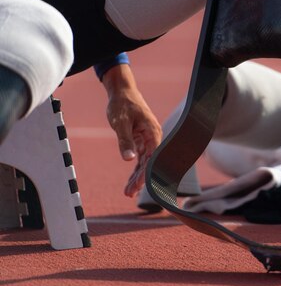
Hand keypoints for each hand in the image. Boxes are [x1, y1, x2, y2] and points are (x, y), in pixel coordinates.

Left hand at [102, 64, 161, 196]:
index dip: (146, 172)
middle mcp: (153, 137)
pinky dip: (135, 169)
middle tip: (129, 194)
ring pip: (145, 162)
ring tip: (128, 192)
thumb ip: (125, 141)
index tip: (139, 185)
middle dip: (140, 179)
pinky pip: (140, 158)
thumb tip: (129, 159)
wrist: (122, 92)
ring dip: (137, 177)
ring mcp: (148, 139)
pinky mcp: (141, 140)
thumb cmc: (122, 104)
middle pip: (150, 162)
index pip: (152, 157)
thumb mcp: (121, 122)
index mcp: (153, 132)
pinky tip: (130, 181)